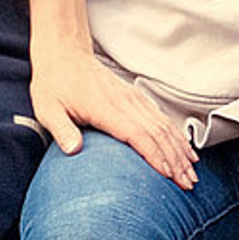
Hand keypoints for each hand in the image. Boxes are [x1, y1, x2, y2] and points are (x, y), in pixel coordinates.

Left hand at [27, 42, 196, 187]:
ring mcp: (132, 98)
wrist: (63, 54)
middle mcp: (124, 102)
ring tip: (191, 173)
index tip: (168, 176)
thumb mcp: (47, 109)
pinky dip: (177, 135)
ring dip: (180, 150)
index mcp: (105, 108)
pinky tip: (185, 149)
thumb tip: (73, 150)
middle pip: (158, 134)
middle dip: (176, 161)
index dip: (155, 156)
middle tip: (187, 184)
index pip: (138, 135)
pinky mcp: (135, 97)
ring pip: (164, 126)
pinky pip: (161, 118)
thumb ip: (62, 130)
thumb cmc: (54, 83)